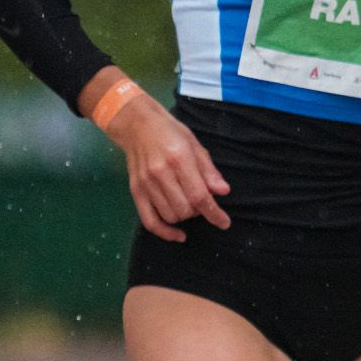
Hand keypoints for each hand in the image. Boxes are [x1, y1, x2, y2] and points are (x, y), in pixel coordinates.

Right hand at [107, 94, 232, 238]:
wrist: (137, 126)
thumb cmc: (171, 133)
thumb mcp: (195, 146)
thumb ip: (209, 171)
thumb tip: (223, 192)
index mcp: (179, 160)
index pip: (199, 195)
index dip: (214, 213)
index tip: (224, 222)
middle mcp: (160, 174)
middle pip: (185, 209)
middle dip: (199, 211)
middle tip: (202, 201)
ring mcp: (145, 184)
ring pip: (170, 216)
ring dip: (184, 217)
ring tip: (188, 204)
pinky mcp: (136, 191)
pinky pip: (149, 221)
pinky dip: (165, 232)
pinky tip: (178, 234)